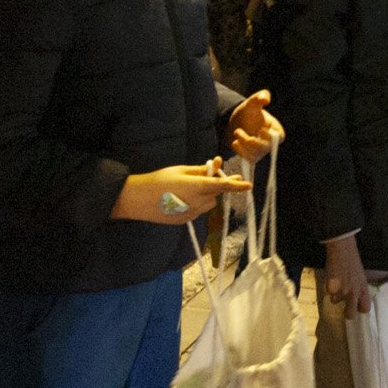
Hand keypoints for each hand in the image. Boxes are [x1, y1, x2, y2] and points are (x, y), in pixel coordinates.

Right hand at [113, 160, 251, 224]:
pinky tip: (180, 198)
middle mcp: (198, 203)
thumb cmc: (159, 180)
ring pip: (207, 204)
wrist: (138, 199)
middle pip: (215, 195)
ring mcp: (192, 214)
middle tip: (210, 175)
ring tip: (187, 188)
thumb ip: (201, 170)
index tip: (249, 185)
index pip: (223, 186)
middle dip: (214, 186)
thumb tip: (217, 166)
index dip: (237, 186)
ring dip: (205, 196)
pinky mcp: (185, 221)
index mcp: (198, 187)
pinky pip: (197, 211)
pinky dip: (195, 204)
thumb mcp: (181, 170)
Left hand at [225, 91, 280, 160]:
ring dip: (244, 146)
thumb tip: (266, 99)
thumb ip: (260, 97)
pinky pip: (248, 159)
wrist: (236, 123)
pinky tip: (234, 143)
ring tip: (236, 133)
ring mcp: (260, 151)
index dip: (270, 136)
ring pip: (255, 154)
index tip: (262, 129)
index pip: (278, 137)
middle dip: (253, 141)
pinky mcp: (251, 157)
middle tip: (239, 131)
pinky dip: (240, 152)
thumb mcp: (253, 102)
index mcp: (276, 130)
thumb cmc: (248, 112)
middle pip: (265, 148)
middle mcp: (270, 143)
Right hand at [322, 236, 371, 313]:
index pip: (365, 308)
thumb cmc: (352, 261)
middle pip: (350, 314)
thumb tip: (356, 300)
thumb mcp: (360, 276)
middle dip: (347, 313)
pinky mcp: (331, 288)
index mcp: (363, 289)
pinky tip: (332, 278)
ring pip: (335, 302)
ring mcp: (342, 291)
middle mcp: (354, 293)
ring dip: (335, 295)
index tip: (356, 306)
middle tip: (344, 306)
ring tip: (337, 283)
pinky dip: (328, 288)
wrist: (342, 249)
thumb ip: (359, 289)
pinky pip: (328, 294)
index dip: (360, 309)